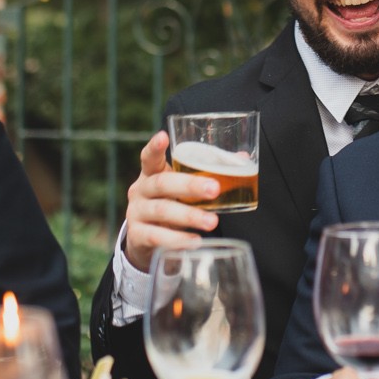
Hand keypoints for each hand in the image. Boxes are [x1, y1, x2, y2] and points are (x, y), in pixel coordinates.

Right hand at [122, 131, 222, 272]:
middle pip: (162, 183)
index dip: (155, 147)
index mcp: (151, 174)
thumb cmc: (170, 206)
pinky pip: (157, 236)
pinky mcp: (137, 236)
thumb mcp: (181, 190)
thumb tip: (242, 158)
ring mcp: (136, 213)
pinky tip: (194, 240)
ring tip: (212, 222)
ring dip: (189, 215)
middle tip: (214, 189)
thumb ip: (204, 176)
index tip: (163, 137)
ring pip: (162, 210)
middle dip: (189, 185)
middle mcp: (140, 191)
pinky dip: (177, 239)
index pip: (149, 158)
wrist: (145, 242)